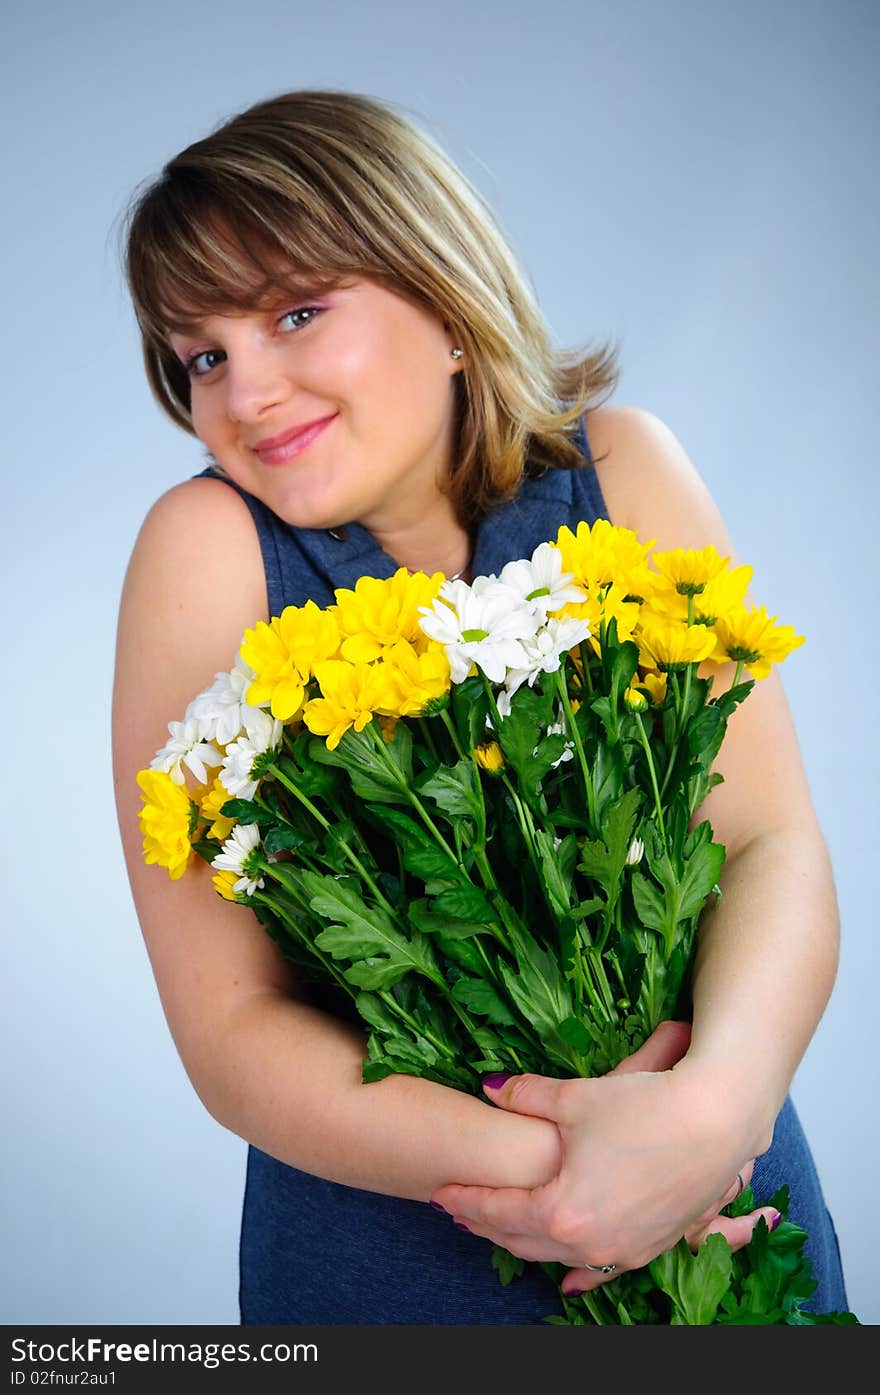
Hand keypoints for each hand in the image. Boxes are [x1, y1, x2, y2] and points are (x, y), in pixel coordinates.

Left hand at [430, 1021, 777, 1295]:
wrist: (719, 1120)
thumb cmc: (645, 1107)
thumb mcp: (574, 1098)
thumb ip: (526, 1096)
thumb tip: (490, 1090)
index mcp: (561, 1210)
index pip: (497, 1209)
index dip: (465, 1198)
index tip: (439, 1191)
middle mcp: (589, 1241)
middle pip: (522, 1239)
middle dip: (487, 1224)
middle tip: (460, 1211)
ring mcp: (624, 1248)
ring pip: (559, 1256)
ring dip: (526, 1243)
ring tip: (501, 1230)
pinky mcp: (652, 1245)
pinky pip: (602, 1267)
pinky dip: (577, 1269)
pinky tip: (569, 1280)